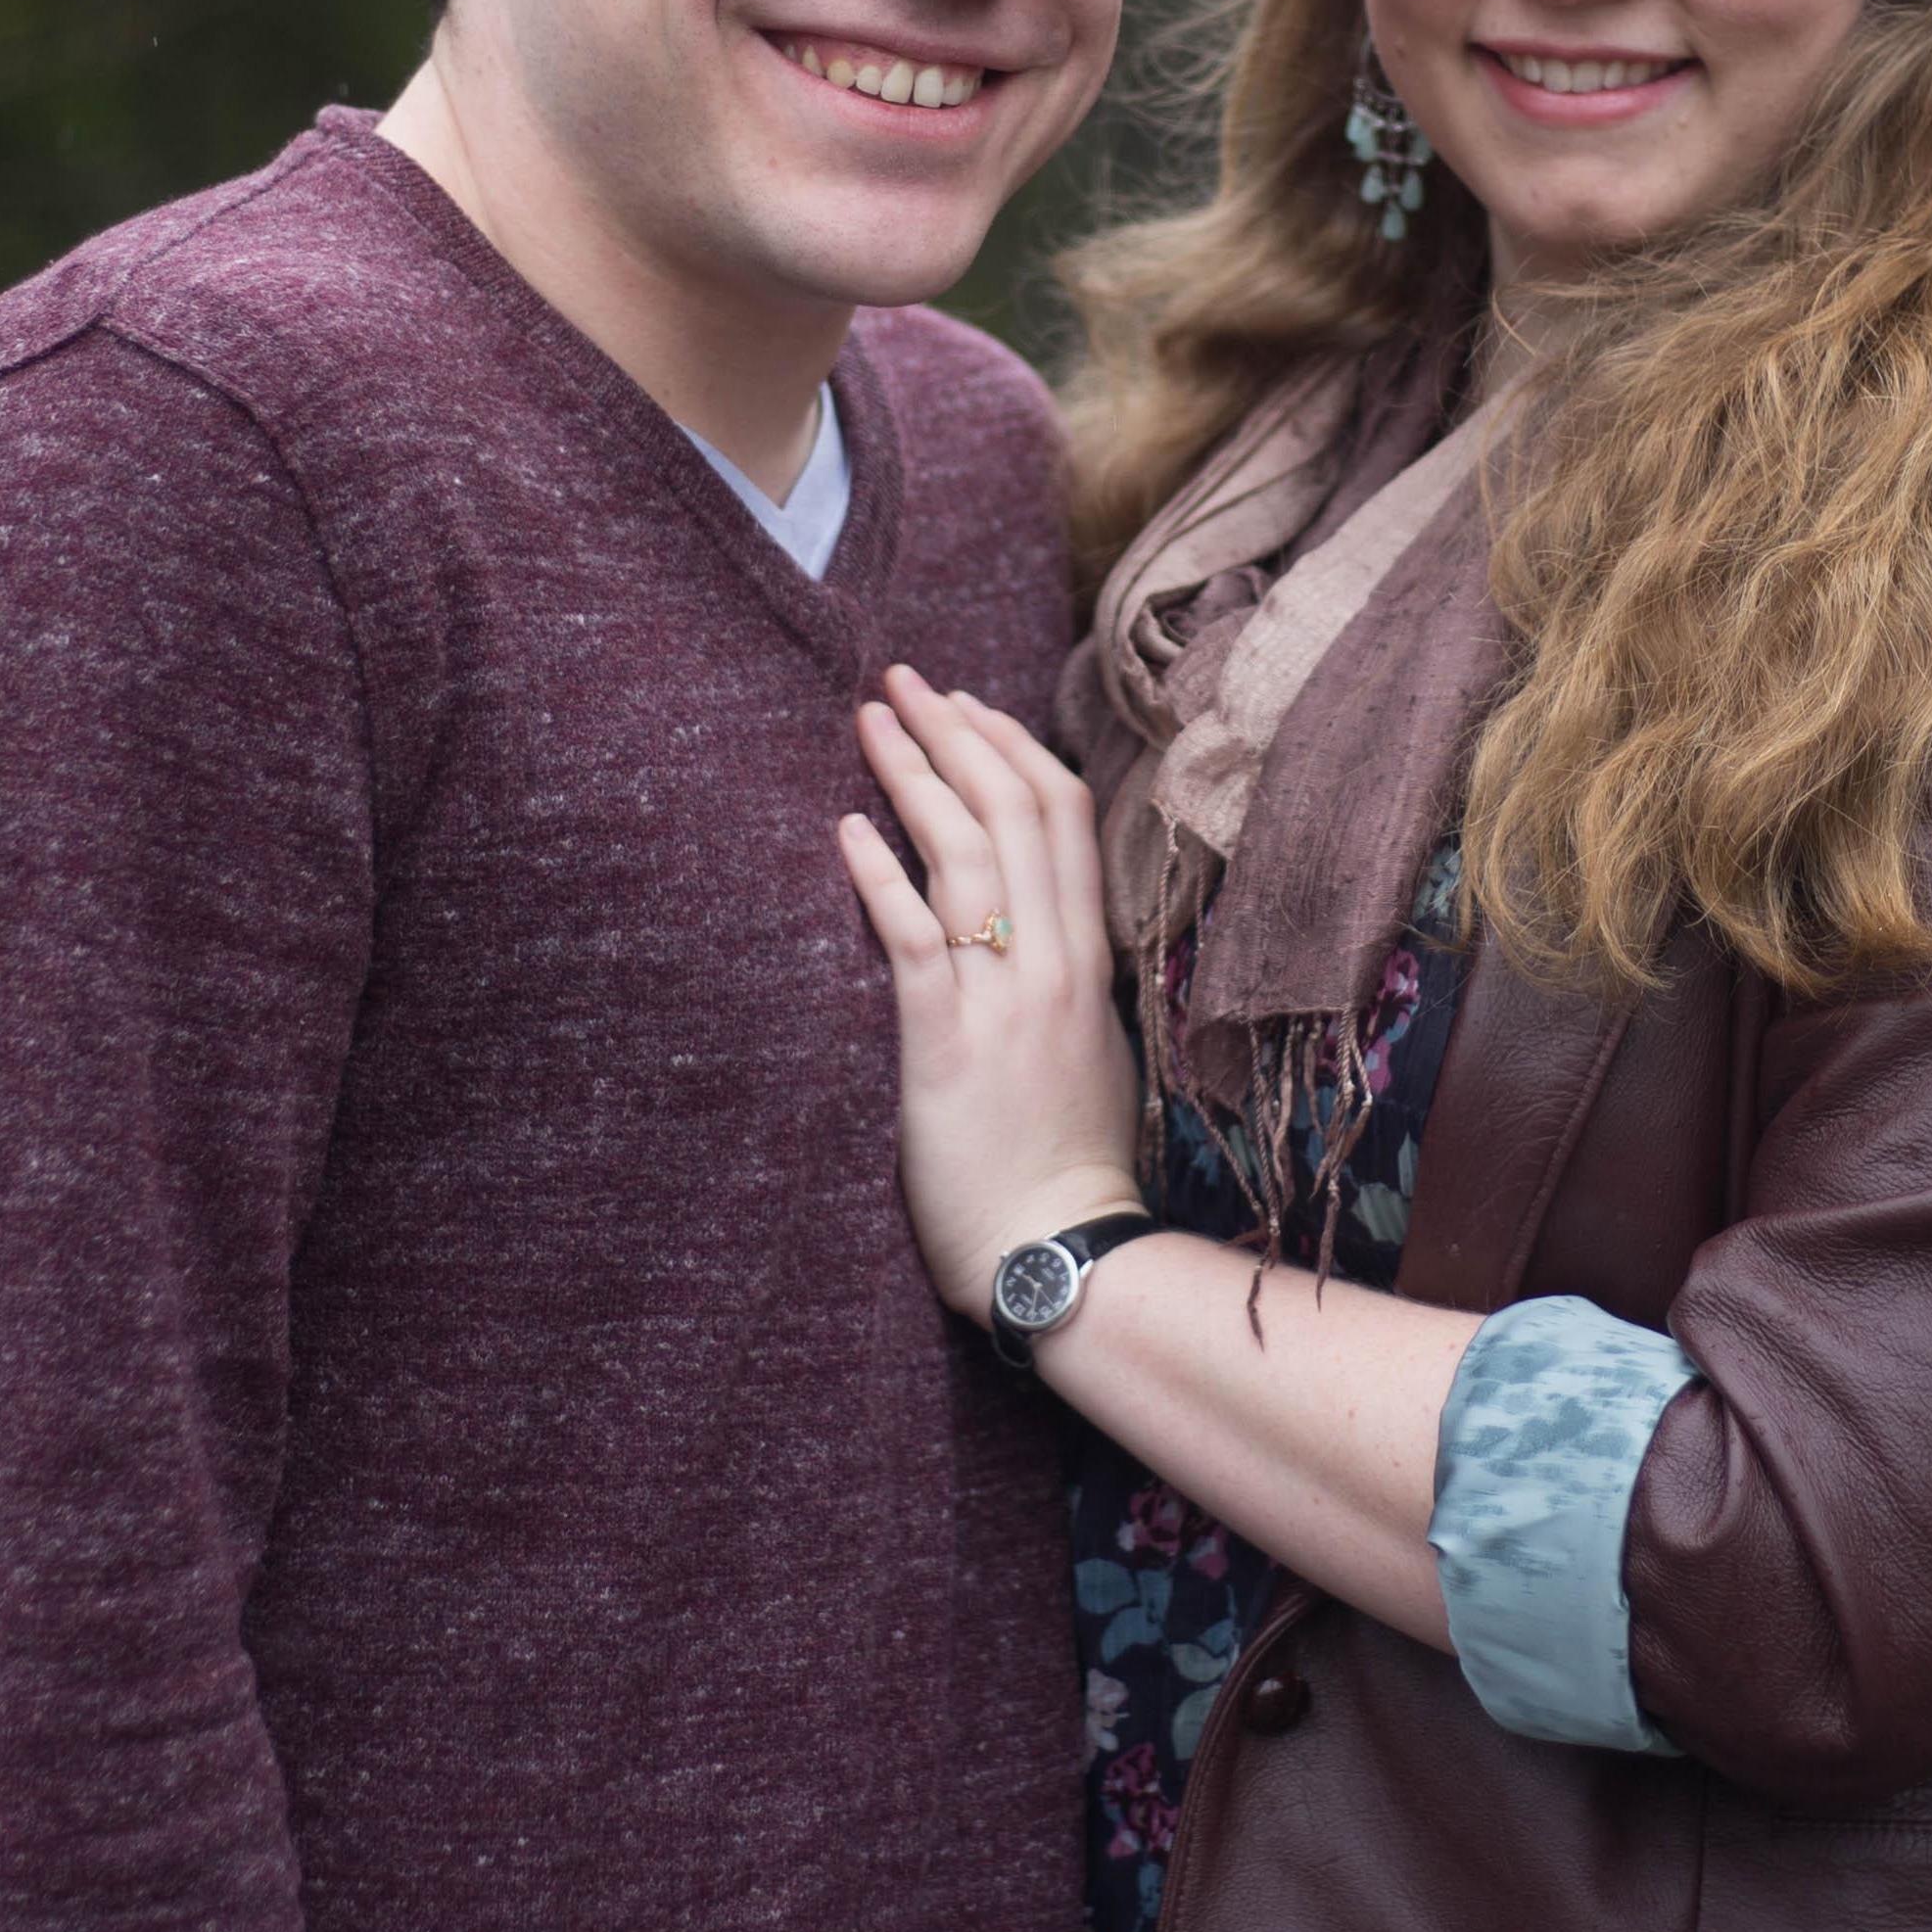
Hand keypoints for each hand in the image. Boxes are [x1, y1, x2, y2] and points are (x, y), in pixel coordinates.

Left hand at [839, 666, 1143, 1323]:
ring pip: (967, 854)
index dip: (1013, 747)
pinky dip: (880, 878)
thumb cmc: (1066, 1163)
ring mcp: (1003, 999)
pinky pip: (915, 940)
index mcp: (1086, 958)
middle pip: (1014, 810)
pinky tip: (844, 831)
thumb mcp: (1087, 1049)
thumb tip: (1032, 928)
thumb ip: (1063, 981)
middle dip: (956, 732)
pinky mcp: (945, 1045)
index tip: (967, 706)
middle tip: (903, 681)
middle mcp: (1051, 962)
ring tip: (867, 721)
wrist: (1064, 1250)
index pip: (1063, 816)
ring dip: (914, 776)